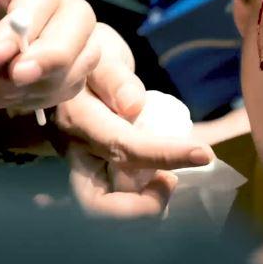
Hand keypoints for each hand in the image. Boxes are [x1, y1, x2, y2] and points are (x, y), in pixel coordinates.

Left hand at [0, 0, 98, 114]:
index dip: (28, 25)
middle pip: (79, 20)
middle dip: (52, 55)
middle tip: (15, 79)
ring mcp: (57, 25)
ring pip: (84, 53)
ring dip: (48, 80)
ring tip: (4, 88)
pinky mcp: (58, 59)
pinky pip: (72, 80)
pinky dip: (46, 95)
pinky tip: (13, 94)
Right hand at [54, 23, 213, 217]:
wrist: (58, 66)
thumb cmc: (86, 54)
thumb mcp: (99, 53)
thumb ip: (115, 77)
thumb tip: (134, 105)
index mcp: (78, 121)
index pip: (124, 148)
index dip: (165, 156)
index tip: (204, 154)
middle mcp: (76, 152)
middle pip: (97, 205)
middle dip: (140, 210)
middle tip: (171, 184)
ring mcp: (81, 167)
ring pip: (107, 209)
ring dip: (145, 207)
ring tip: (168, 179)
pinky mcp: (92, 172)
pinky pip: (116, 198)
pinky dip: (143, 198)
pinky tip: (162, 179)